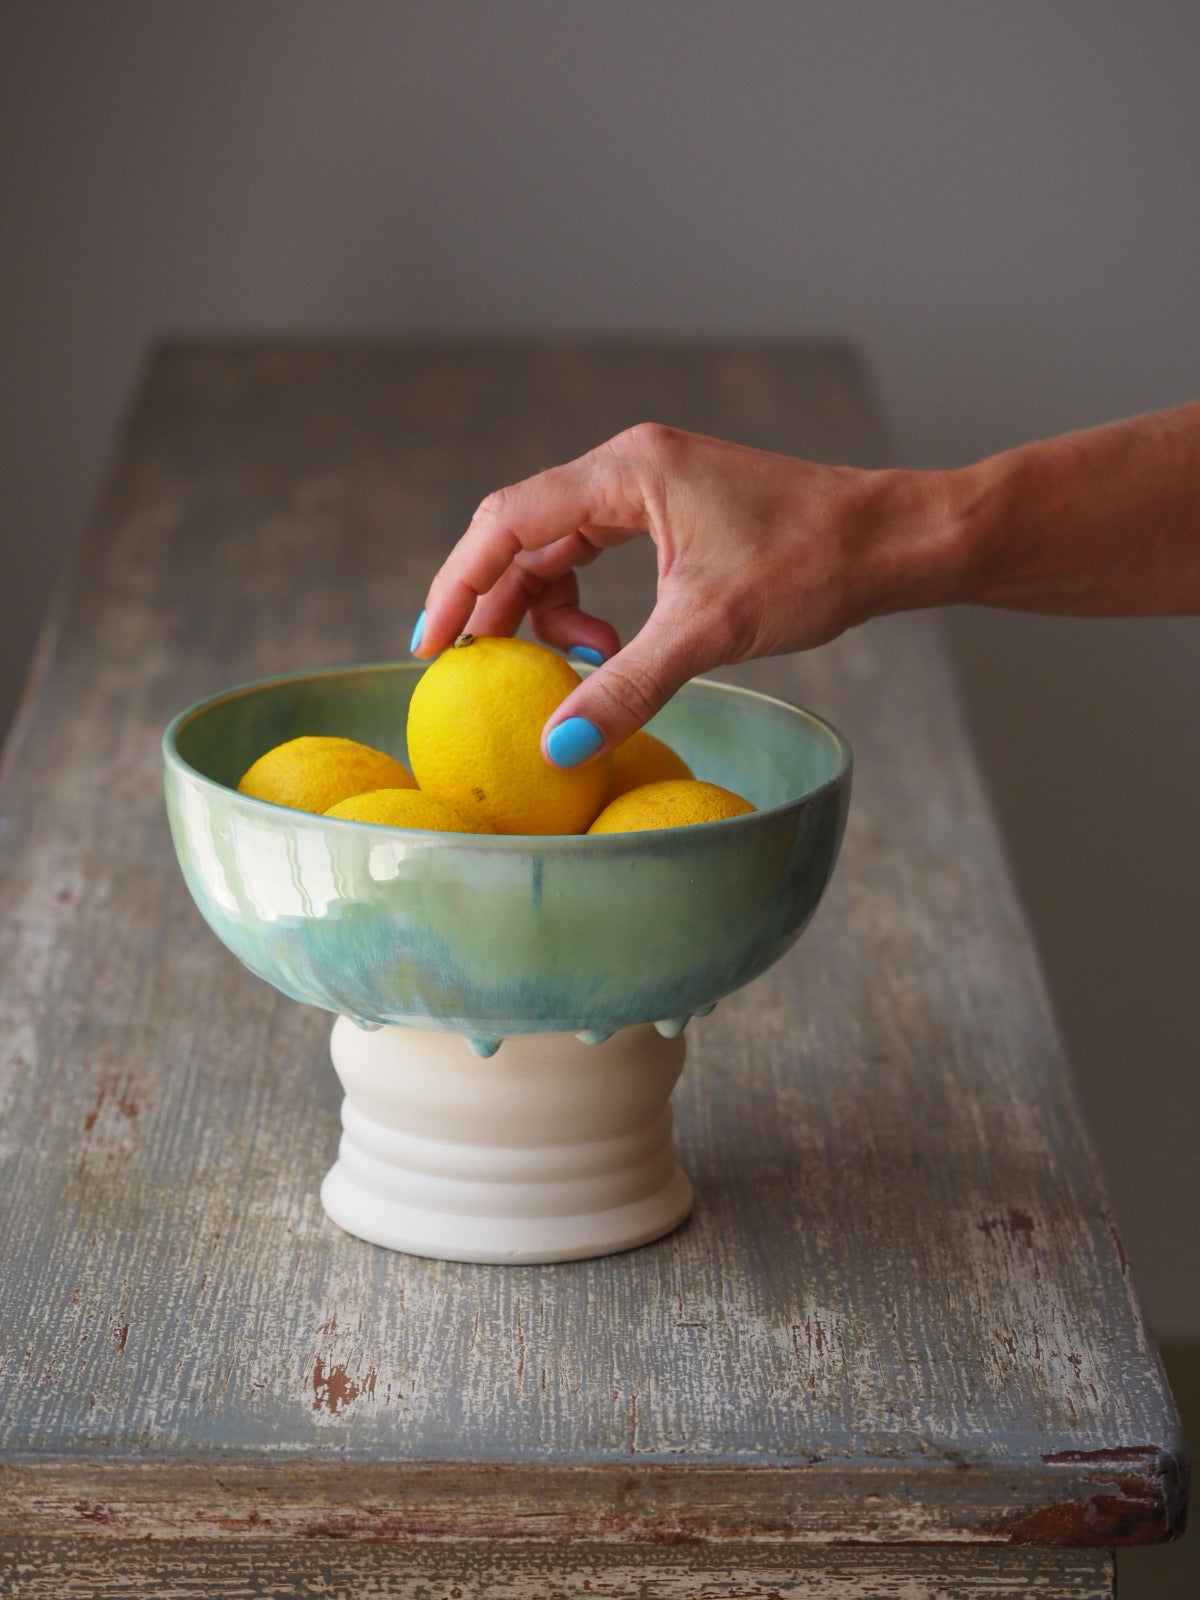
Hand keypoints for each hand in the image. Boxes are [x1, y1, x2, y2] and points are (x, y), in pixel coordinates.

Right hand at [414, 423, 949, 764]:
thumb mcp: (708, 631)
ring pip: (562, 550)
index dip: (459, 584)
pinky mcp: (674, 514)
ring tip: (585, 665)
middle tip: (475, 671)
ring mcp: (652, 488)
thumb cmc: (814, 564)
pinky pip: (600, 556)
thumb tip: (557, 746)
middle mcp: (629, 468)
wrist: (893, 539)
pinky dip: (590, 604)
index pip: (508, 521)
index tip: (432, 646)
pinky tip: (615, 647)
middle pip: (526, 535)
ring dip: (552, 612)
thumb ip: (627, 686)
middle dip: (498, 604)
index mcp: (627, 471)